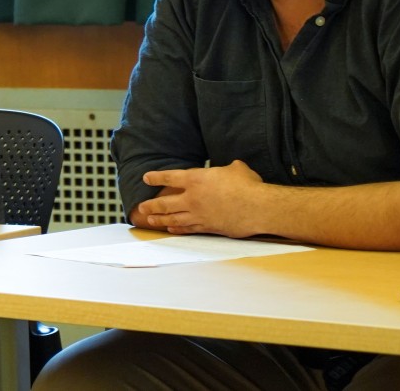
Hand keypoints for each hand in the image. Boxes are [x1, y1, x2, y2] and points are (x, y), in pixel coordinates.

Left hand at [135, 159, 265, 236]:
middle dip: (151, 205)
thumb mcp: (236, 169)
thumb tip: (233, 168)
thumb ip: (229, 168)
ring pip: (173, 219)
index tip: (146, 178)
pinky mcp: (208, 227)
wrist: (257, 208)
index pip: (170, 178)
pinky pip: (188, 229)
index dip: (156, 177)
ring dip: (160, 220)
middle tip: (141, 207)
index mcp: (196, 179)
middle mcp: (193, 198)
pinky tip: (172, 230)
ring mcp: (198, 215)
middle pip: (165, 203)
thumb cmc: (248, 185)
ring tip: (150, 221)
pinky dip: (178, 230)